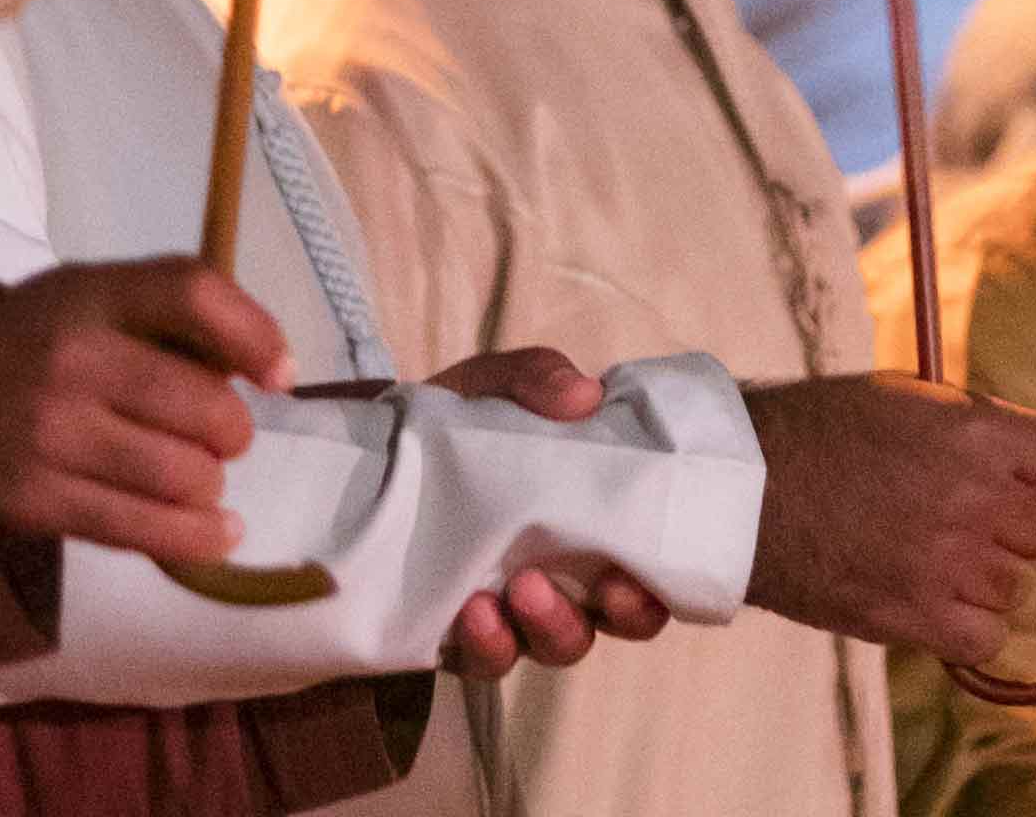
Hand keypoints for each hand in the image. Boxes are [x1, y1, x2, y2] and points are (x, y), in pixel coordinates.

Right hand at [0, 258, 291, 565]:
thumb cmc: (68, 336)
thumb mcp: (119, 293)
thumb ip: (197, 313)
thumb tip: (280, 376)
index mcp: (93, 294)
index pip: (192, 295)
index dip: (255, 336)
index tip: (282, 377)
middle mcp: (65, 361)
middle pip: (206, 407)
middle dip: (232, 429)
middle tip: (215, 432)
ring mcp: (44, 436)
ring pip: (186, 478)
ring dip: (210, 482)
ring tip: (193, 471)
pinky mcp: (33, 502)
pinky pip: (147, 534)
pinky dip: (199, 537)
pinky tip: (216, 529)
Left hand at [425, 349, 676, 677]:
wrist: (374, 454)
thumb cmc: (459, 422)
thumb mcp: (493, 387)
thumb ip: (536, 377)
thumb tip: (584, 394)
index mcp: (591, 520)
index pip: (651, 568)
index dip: (662, 586)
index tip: (645, 574)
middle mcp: (566, 575)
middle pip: (616, 619)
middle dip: (624, 613)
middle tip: (608, 589)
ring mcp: (515, 610)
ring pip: (556, 645)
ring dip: (550, 626)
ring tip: (520, 591)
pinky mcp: (462, 632)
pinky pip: (486, 658)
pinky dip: (488, 643)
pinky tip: (472, 613)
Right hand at [739, 373, 1035, 665]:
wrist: (739, 487)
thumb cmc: (813, 430)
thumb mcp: (903, 401)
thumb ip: (973, 431)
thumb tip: (1022, 466)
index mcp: (978, 431)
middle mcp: (975, 496)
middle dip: (1016, 530)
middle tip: (966, 523)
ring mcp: (948, 560)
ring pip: (1014, 587)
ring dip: (984, 578)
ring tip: (926, 557)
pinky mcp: (917, 614)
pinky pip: (984, 637)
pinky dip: (967, 627)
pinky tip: (931, 603)